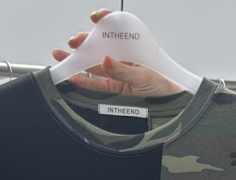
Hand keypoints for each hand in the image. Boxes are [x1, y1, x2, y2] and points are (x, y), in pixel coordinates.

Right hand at [52, 9, 181, 96]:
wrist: (173, 105)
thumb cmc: (165, 86)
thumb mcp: (144, 76)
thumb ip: (123, 71)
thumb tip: (105, 61)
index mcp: (133, 48)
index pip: (116, 30)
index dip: (105, 21)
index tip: (95, 18)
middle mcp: (124, 59)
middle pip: (101, 48)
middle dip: (84, 44)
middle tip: (73, 44)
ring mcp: (118, 74)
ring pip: (95, 65)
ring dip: (78, 62)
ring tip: (62, 58)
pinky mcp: (116, 90)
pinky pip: (97, 84)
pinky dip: (84, 81)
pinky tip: (73, 77)